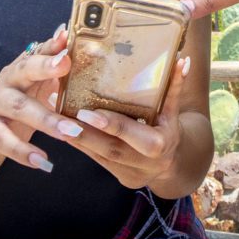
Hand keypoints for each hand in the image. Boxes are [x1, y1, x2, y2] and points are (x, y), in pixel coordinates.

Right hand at [0, 24, 83, 172]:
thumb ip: (51, 59)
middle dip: (45, 71)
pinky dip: (23, 153)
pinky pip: (3, 141)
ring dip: (45, 120)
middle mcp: (5, 82)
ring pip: (18, 109)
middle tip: (67, 69)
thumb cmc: (23, 100)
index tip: (67, 46)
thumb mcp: (36, 82)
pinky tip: (44, 163)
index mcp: (20, 67)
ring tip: (70, 134)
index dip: (50, 49)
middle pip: (24, 73)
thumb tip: (66, 30)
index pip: (36, 52)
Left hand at [59, 54, 191, 189]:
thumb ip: (174, 86)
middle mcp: (144, 162)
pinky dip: (80, 146)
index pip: (131, 134)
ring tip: (56, 121)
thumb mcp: (173, 110)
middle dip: (85, 135)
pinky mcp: (119, 178)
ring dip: (76, 140)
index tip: (88, 112)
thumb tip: (182, 60)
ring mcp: (131, 174)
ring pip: (99, 158)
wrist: (175, 164)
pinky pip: (96, 161)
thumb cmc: (170, 128)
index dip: (110, 125)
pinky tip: (64, 131)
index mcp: (159, 144)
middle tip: (62, 118)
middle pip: (111, 150)